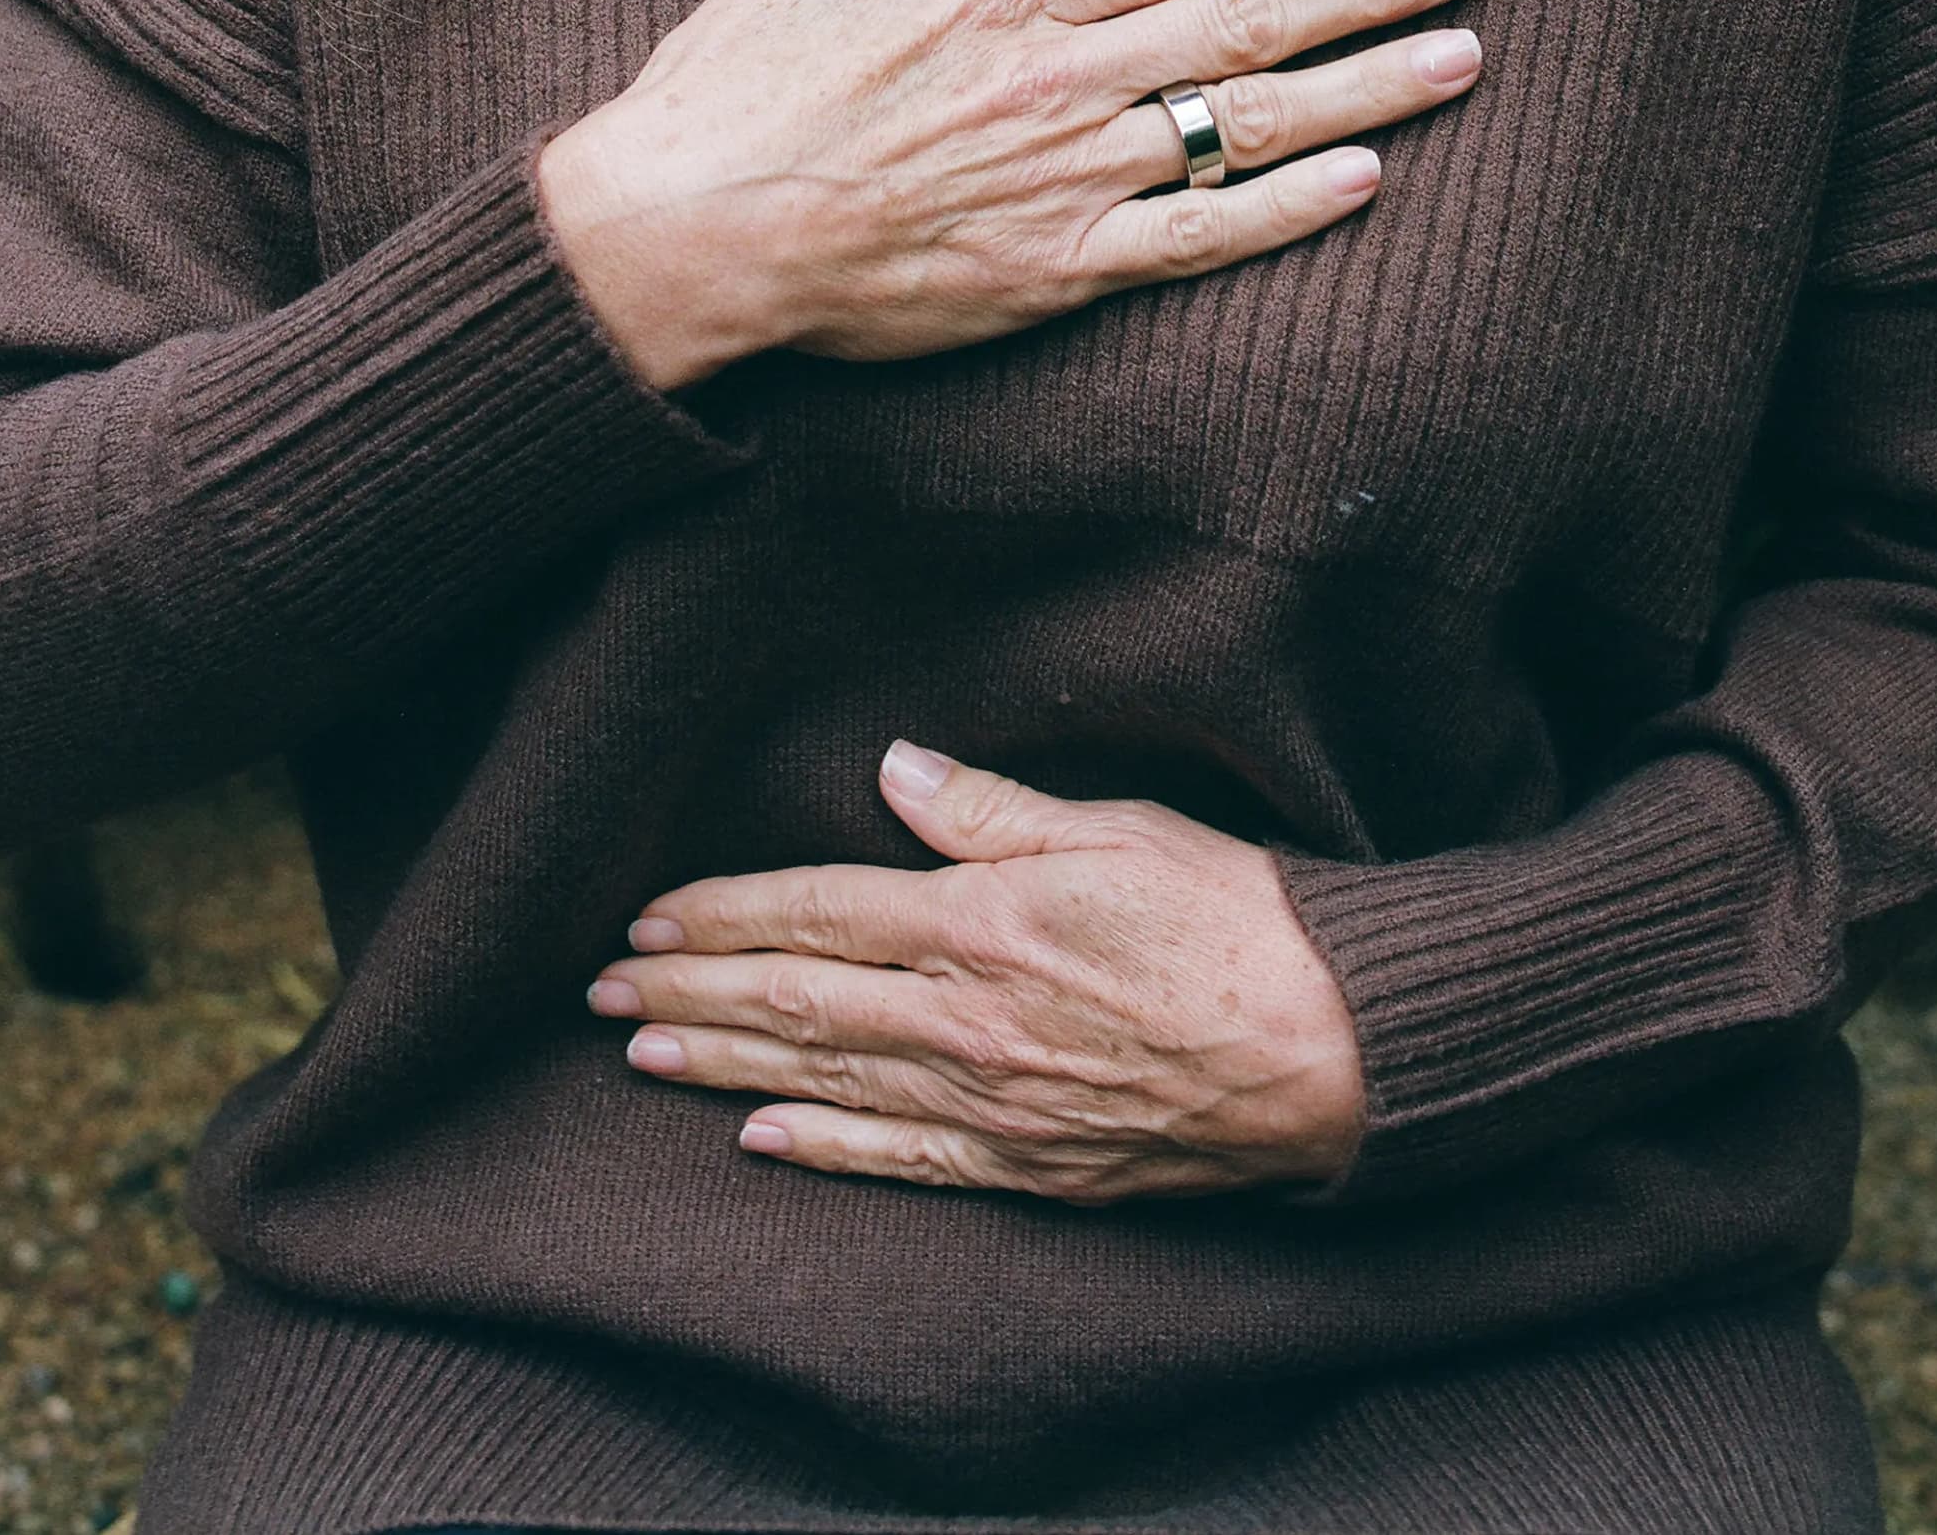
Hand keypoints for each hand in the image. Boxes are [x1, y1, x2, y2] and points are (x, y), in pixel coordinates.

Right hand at [536, 0, 1480, 388]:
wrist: (677, 236)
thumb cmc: (735, 92)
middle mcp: (1055, 80)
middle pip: (1242, 26)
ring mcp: (1063, 179)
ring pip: (1243, 127)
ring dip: (1362, 91)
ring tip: (1455, 60)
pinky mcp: (1052, 272)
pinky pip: (1195, 239)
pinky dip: (1284, 212)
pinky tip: (1364, 182)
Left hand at [584, 742, 1367, 1199]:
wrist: (1332, 1050)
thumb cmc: (1238, 919)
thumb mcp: (1121, 829)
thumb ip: (997, 811)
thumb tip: (895, 772)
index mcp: (987, 921)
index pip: (820, 913)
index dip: (725, 914)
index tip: (649, 915)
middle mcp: (972, 1018)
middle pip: (798, 1002)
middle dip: (689, 992)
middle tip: (603, 989)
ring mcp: (995, 1102)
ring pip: (828, 1080)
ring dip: (723, 1067)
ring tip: (642, 1054)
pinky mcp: (1031, 1164)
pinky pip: (903, 1159)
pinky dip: (823, 1148)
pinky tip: (761, 1140)